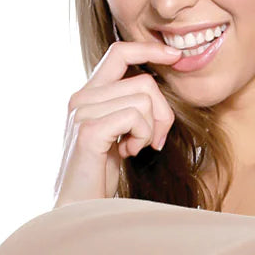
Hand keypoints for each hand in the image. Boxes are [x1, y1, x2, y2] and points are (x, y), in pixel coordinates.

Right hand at [52, 37, 182, 207]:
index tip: (175, 57)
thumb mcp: (120, 132)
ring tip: (135, 148)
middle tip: (153, 140)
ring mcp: (82, 112)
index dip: (150, 49)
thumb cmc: (102, 172)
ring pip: (144, 100)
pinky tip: (129, 152)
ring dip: (151, 130)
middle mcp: (81, 97)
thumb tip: (160, 89)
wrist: (79, 205)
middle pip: (145, 82)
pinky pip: (135, 116)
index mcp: (89, 94)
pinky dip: (143, 136)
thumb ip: (131, 107)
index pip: (119, 52)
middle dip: (164, 114)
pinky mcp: (88, 130)